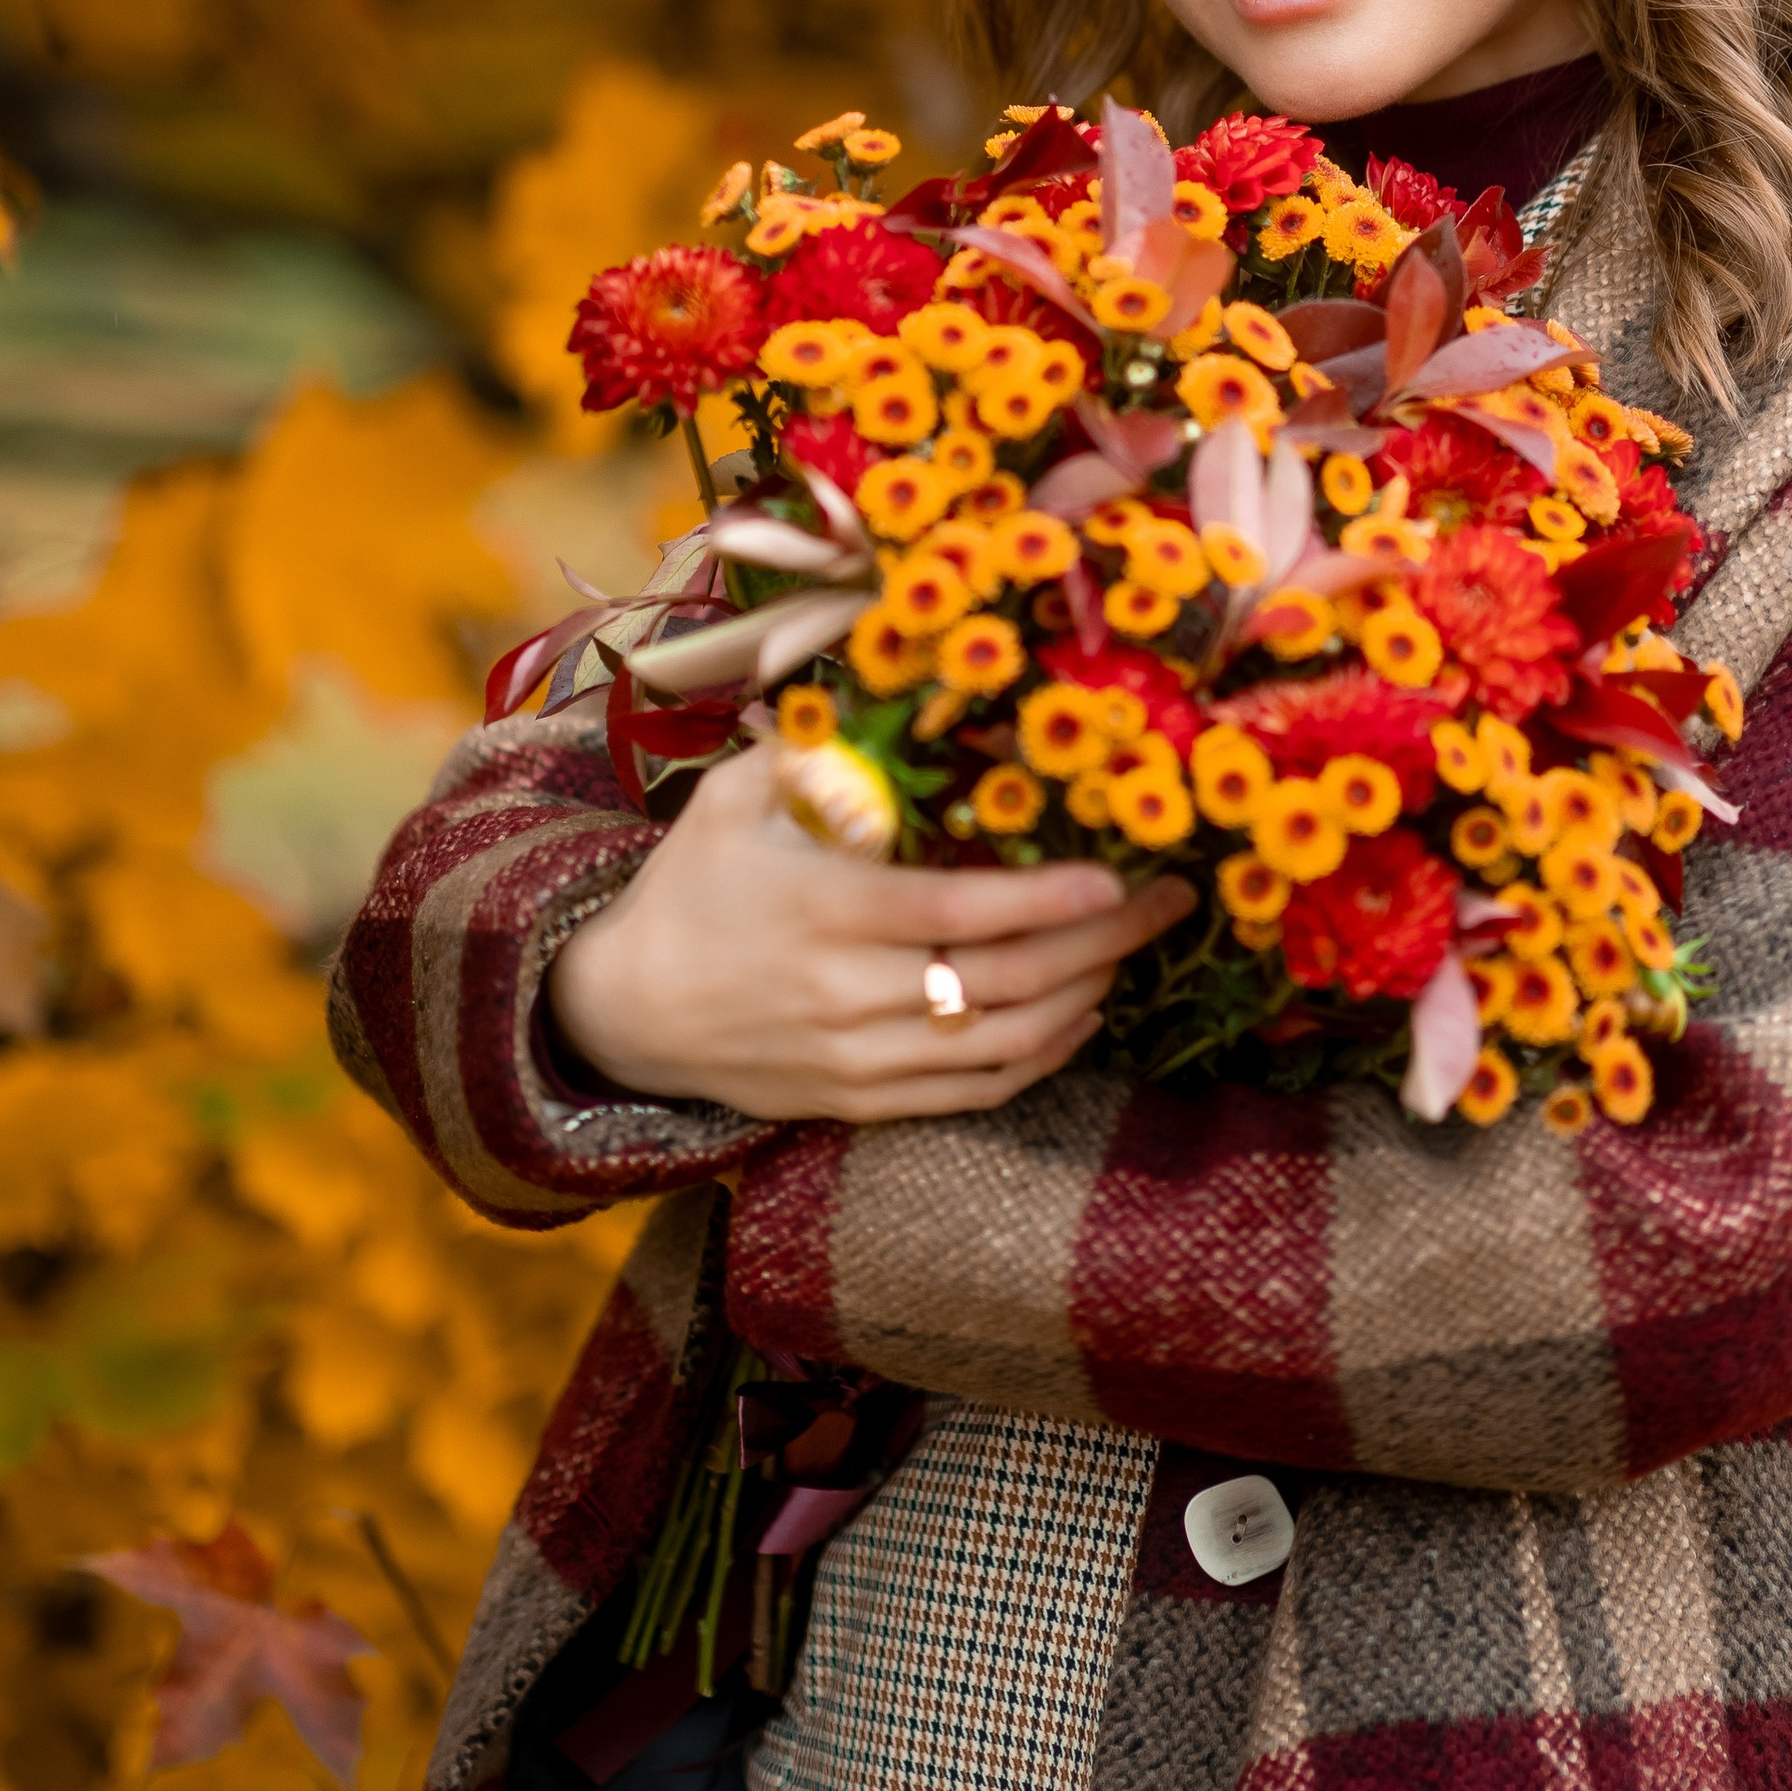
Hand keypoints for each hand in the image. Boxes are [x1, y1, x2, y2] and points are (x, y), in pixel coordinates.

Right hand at [548, 740, 1193, 1123]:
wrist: (621, 1013)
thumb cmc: (688, 888)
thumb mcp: (730, 802)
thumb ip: (808, 752)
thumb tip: (882, 688)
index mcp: (824, 912)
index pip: (960, 913)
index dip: (1049, 902)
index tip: (1116, 877)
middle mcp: (849, 995)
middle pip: (1005, 980)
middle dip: (1105, 943)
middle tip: (1169, 904)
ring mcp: (859, 1059)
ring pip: (1003, 1042)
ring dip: (1083, 999)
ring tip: (1130, 952)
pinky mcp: (860, 1102)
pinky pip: (974, 1091)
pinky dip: (1039, 1058)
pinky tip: (1078, 1017)